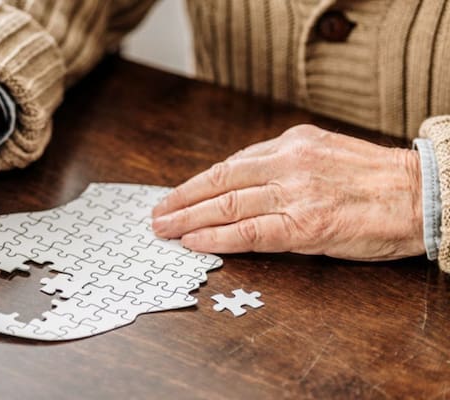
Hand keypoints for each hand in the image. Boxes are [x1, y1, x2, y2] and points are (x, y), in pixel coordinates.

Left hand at [152, 124, 424, 260]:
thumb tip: (242, 180)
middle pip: (219, 183)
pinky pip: (250, 232)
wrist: (423, 195)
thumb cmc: (375, 180)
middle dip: (181, 200)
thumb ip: (284, 163)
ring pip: (226, 206)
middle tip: (157, 215)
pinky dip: (216, 238)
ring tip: (164, 230)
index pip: (230, 164)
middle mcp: (288, 164)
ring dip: (188, 219)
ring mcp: (295, 194)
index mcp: (292, 143)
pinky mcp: (305, 226)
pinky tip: (194, 242)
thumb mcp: (324, 153)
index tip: (175, 195)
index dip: (196, 183)